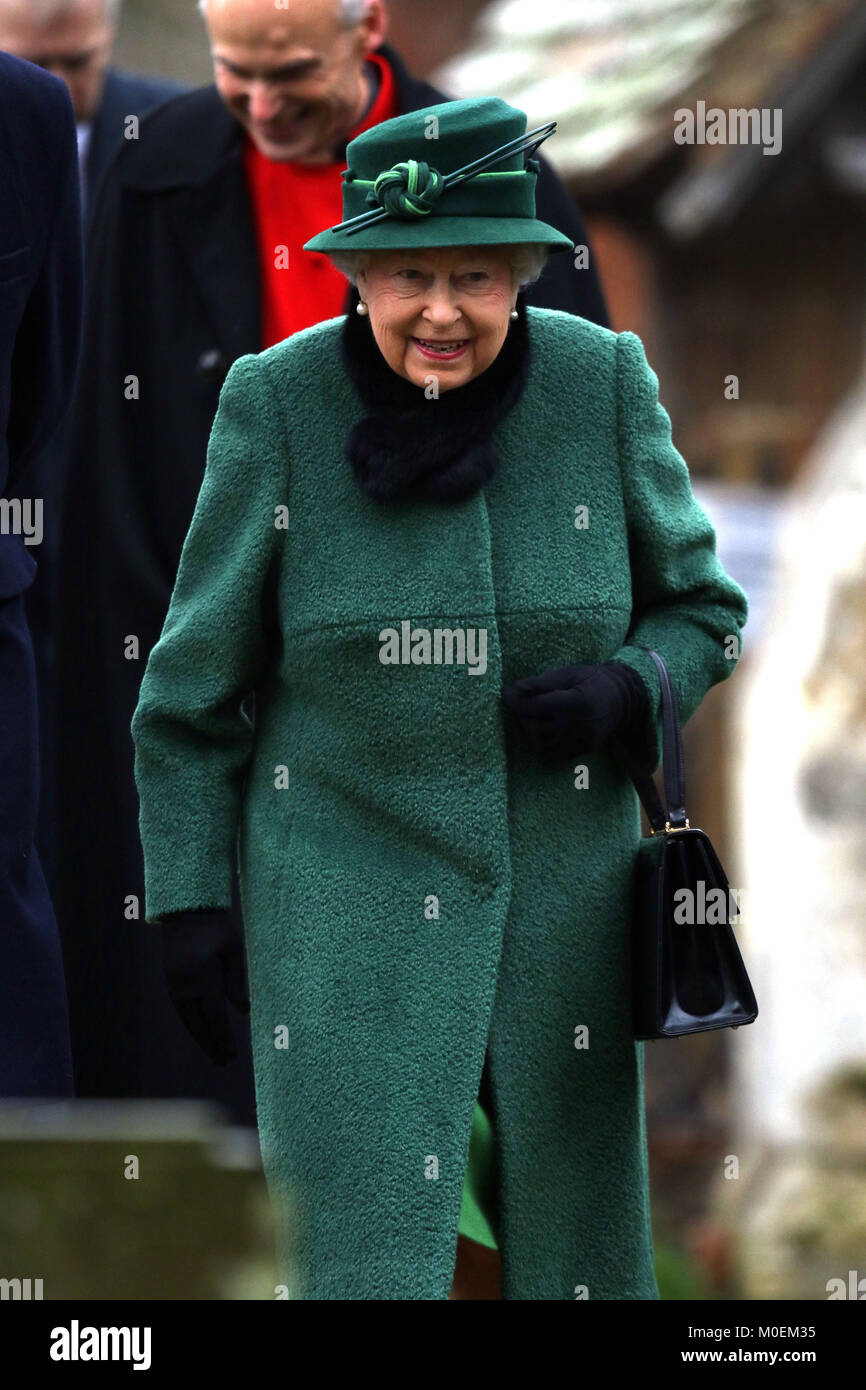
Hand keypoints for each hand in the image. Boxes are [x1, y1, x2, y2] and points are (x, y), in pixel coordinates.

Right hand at [159, 908, 248, 1064]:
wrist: (184, 913)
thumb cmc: (216, 929)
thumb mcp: (233, 949)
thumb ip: (237, 980)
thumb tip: (243, 1011)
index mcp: (204, 976)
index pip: (214, 1016)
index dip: (223, 1038)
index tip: (232, 1055)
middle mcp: (185, 985)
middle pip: (198, 1025)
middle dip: (211, 1045)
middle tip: (224, 1062)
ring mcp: (174, 984)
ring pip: (187, 1020)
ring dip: (200, 1039)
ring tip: (214, 1054)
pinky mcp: (169, 982)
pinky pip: (181, 1010)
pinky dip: (192, 1025)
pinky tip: (201, 1033)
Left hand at [501, 660, 648, 764]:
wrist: (622, 698)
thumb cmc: (591, 680)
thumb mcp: (568, 673)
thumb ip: (541, 682)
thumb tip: (515, 689)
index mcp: (575, 702)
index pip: (535, 706)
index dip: (515, 700)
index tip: (505, 693)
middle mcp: (579, 725)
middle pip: (534, 728)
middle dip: (522, 716)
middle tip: (522, 703)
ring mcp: (581, 741)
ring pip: (541, 745)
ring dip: (530, 731)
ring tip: (533, 716)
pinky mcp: (582, 750)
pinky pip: (552, 755)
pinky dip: (541, 744)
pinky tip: (543, 729)